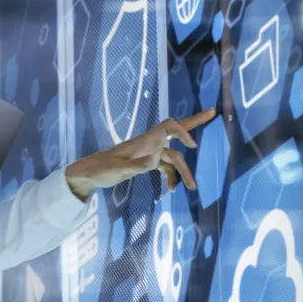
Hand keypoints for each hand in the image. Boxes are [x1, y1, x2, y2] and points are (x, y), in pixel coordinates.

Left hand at [64, 108, 218, 198]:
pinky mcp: (146, 162)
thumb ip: (136, 166)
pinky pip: (165, 166)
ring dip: (184, 171)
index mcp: (143, 141)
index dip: (182, 131)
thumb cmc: (100, 170)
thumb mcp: (117, 170)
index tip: (192, 146)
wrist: (88, 174)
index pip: (168, 126)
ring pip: (173, 157)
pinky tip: (170, 189)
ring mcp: (148, 152)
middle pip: (176, 130)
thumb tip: (154, 162)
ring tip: (192, 188)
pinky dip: (171, 176)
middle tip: (214, 112)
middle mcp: (149, 143)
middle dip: (195, 122)